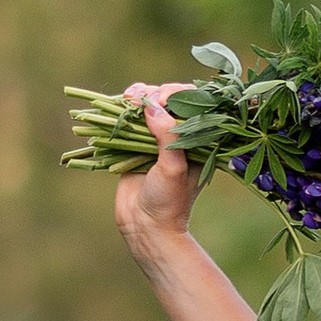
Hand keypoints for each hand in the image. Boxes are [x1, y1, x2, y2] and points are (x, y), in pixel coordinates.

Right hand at [114, 81, 197, 249]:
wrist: (145, 227)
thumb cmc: (169, 202)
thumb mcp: (173, 168)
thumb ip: (167, 136)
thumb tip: (152, 106)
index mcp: (199, 141)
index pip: (194, 105)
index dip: (177, 95)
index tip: (161, 100)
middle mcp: (180, 136)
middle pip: (170, 100)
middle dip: (155, 93)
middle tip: (142, 99)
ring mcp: (157, 139)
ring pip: (149, 106)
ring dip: (138, 96)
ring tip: (129, 98)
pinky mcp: (136, 144)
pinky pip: (131, 119)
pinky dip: (124, 108)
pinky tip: (121, 102)